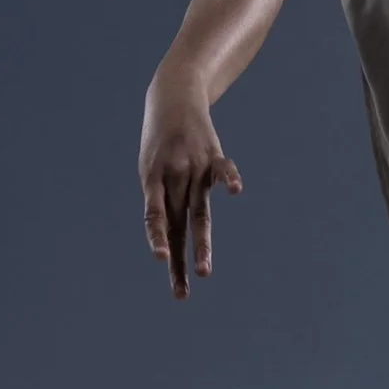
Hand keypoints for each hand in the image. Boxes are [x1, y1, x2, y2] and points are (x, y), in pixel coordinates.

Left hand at [139, 70, 243, 300]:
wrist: (172, 96)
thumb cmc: (159, 140)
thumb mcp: (152, 167)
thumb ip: (164, 200)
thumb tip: (169, 236)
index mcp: (153, 181)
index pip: (154, 215)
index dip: (157, 236)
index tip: (160, 259)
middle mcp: (173, 177)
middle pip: (177, 225)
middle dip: (179, 260)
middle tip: (181, 293)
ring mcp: (194, 167)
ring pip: (199, 212)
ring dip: (202, 245)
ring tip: (204, 272)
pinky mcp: (213, 155)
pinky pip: (223, 169)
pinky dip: (229, 178)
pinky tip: (236, 191)